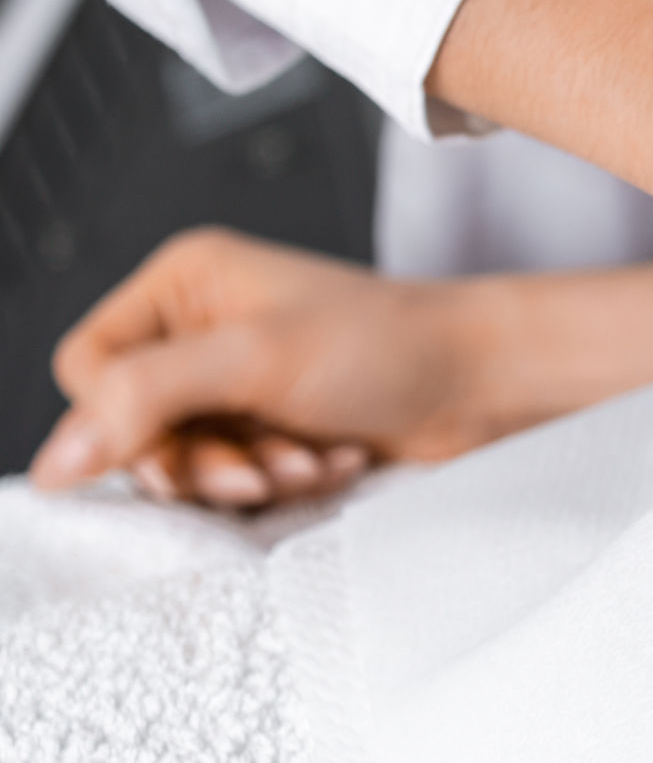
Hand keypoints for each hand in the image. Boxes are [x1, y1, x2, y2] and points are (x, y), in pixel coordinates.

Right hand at [30, 229, 497, 506]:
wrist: (488, 384)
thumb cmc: (389, 347)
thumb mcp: (253, 362)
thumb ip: (146, 401)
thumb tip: (54, 464)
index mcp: (186, 282)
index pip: (89, 366)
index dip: (120, 419)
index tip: (172, 452)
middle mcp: (206, 326)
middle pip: (136, 424)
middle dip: (199, 459)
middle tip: (256, 471)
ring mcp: (244, 378)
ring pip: (188, 458)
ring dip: (247, 475)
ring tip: (308, 462)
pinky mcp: (280, 423)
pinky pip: (239, 474)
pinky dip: (282, 480)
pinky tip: (334, 463)